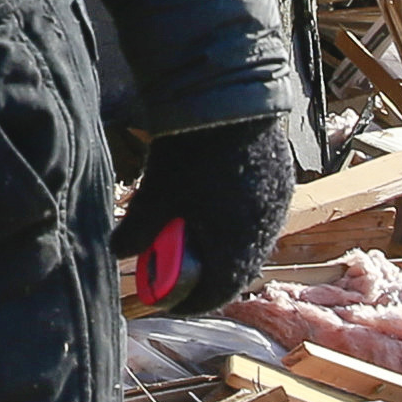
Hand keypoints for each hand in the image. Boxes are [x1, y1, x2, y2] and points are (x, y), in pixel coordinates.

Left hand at [111, 115, 301, 314]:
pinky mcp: (283, 185)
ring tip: (197, 240)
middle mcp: (264, 233)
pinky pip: (262, 220)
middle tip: (179, 272)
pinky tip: (218, 211)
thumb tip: (118, 252)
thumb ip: (137, 230)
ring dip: (225, 251)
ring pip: (252, 245)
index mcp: (234, 247)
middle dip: (206, 278)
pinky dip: (239, 226)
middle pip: (237, 274)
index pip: (215, 294)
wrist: (229, 98)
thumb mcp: (155, 194)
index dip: (187, 303)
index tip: (166, 301)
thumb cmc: (189, 151)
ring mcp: (278, 208)